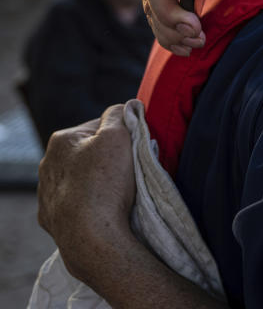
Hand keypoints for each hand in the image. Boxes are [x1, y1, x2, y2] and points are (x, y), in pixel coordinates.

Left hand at [37, 104, 135, 285]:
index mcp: (61, 141)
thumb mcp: (118, 136)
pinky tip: (101, 210)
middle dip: (107, 158)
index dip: (122, 135)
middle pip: (88, 152)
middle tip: (128, 171)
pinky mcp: (51, 217)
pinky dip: (87, 203)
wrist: (91, 236)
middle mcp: (47, 165)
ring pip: (80, 178)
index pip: (99, 126)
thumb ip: (119, 114)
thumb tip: (124, 107)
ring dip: (96, 181)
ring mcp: (46, 193)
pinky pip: (73, 203)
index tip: (134, 149)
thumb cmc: (106, 183)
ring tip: (116, 193)